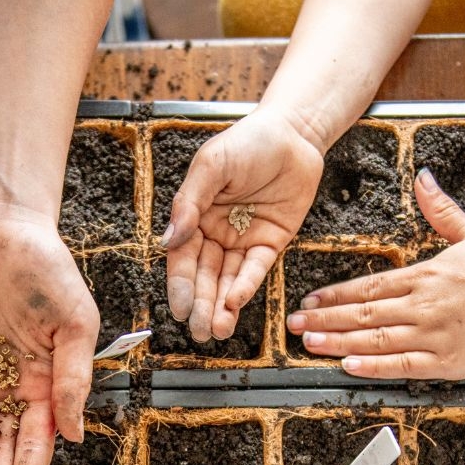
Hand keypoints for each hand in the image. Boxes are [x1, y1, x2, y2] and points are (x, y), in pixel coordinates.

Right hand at [163, 106, 324, 341]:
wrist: (295, 133)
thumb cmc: (249, 140)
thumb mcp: (212, 164)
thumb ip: (190, 201)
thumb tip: (169, 239)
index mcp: (196, 216)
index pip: (183, 258)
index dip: (180, 285)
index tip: (179, 309)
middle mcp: (216, 234)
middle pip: (205, 276)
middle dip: (201, 305)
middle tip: (199, 332)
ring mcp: (243, 241)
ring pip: (228, 280)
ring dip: (221, 306)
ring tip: (216, 331)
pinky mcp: (270, 244)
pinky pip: (255, 271)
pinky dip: (245, 287)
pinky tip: (235, 304)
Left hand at [287, 170, 464, 379]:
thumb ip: (441, 211)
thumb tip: (424, 178)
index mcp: (427, 274)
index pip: (369, 286)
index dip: (335, 294)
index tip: (310, 299)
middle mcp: (425, 305)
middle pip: (363, 313)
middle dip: (324, 319)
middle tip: (294, 324)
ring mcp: (435, 335)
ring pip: (376, 339)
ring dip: (338, 342)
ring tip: (310, 344)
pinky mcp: (449, 362)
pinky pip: (403, 366)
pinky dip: (373, 366)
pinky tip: (348, 365)